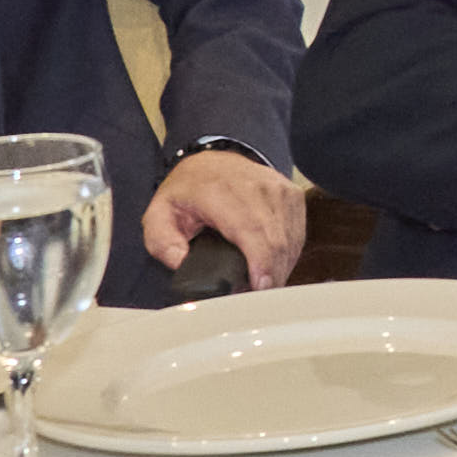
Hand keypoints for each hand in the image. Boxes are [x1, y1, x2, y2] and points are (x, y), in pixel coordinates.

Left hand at [141, 148, 306, 288]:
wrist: (212, 160)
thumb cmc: (188, 191)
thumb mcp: (159, 215)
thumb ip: (163, 243)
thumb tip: (181, 263)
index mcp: (220, 192)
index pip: (251, 228)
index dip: (260, 261)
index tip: (260, 286)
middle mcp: (256, 187)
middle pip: (276, 240)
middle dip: (270, 275)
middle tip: (255, 295)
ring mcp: (279, 189)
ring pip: (290, 239)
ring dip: (279, 267)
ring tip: (261, 283)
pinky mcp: (293, 195)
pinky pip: (297, 233)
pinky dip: (287, 255)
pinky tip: (272, 266)